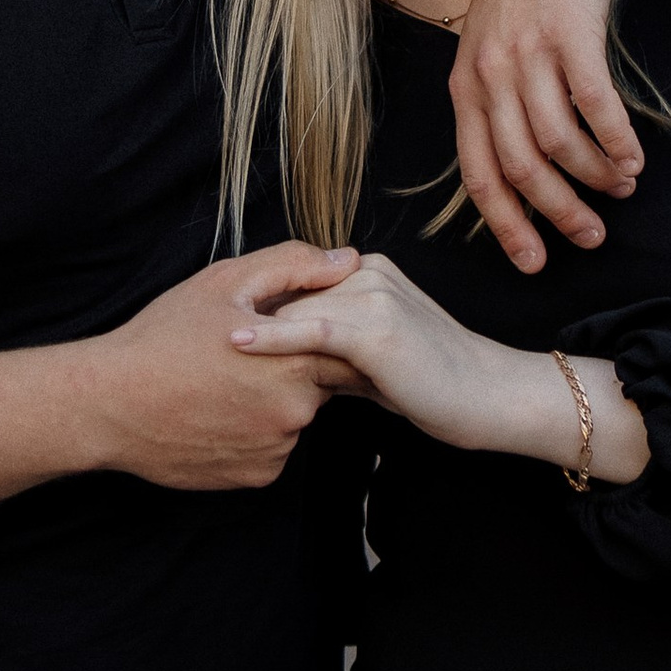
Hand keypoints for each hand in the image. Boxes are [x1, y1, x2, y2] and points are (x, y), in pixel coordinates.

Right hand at [92, 243, 362, 490]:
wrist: (108, 404)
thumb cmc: (163, 338)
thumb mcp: (225, 283)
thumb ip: (294, 266)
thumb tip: (349, 259)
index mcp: (295, 362)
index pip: (349, 349)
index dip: (329, 334)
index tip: (303, 329)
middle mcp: (295, 413)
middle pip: (322, 384)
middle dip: (295, 367)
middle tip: (245, 356)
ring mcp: (276, 449)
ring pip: (294, 417)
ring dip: (274, 402)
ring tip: (224, 383)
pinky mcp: (257, 476)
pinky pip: (272, 448)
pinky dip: (255, 432)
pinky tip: (217, 413)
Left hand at [235, 251, 646, 481]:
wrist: (486, 398)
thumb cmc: (433, 384)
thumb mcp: (373, 358)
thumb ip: (335, 346)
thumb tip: (290, 359)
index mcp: (368, 273)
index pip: (296, 280)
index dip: (252, 301)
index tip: (201, 320)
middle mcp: (368, 273)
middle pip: (288, 285)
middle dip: (239, 305)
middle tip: (184, 323)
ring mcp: (374, 296)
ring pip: (295, 303)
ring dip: (245, 318)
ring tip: (194, 334)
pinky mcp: (376, 329)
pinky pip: (313, 329)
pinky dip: (272, 336)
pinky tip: (236, 344)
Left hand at [450, 0, 642, 276]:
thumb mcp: (491, 43)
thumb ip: (497, 99)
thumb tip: (524, 162)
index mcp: (465, 85)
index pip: (478, 173)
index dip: (506, 225)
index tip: (534, 261)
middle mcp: (489, 75)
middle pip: (522, 169)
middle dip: (560, 213)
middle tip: (593, 238)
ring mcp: (528, 55)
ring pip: (559, 143)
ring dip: (596, 176)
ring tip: (623, 188)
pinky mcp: (570, 35)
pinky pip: (595, 107)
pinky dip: (617, 141)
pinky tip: (634, 157)